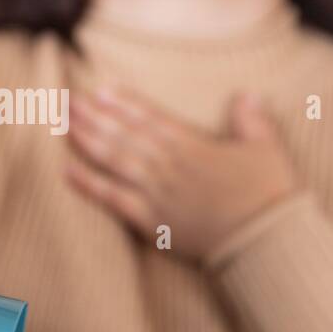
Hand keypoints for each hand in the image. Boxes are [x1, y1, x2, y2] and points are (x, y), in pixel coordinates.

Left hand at [65, 84, 299, 260]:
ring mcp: (157, 193)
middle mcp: (169, 165)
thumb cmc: (270, 195)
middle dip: (93, 115)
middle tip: (66, 100)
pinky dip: (88, 185)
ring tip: (62, 123)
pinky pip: (112, 200)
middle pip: (123, 134)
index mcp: (193, 145)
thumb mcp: (267, 149)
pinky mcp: (151, 222)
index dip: (124, 102)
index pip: (150, 117)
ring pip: (113, 160)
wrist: (266, 242)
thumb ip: (252, 120)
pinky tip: (66, 170)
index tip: (101, 89)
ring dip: (85, 139)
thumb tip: (248, 94)